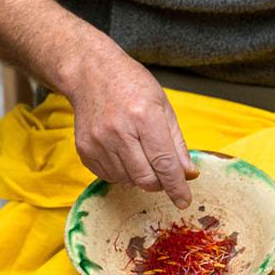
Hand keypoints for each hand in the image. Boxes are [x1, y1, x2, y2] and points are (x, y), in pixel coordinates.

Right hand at [60, 41, 197, 208]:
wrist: (91, 73)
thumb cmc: (132, 86)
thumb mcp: (164, 108)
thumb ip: (177, 144)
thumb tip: (189, 175)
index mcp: (145, 118)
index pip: (165, 164)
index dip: (177, 187)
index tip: (184, 201)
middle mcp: (119, 132)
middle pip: (146, 179)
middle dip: (159, 183)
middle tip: (162, 172)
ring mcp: (99, 142)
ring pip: (128, 181)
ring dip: (140, 177)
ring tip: (139, 153)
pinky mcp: (85, 149)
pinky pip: (109, 177)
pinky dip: (122, 173)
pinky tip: (123, 153)